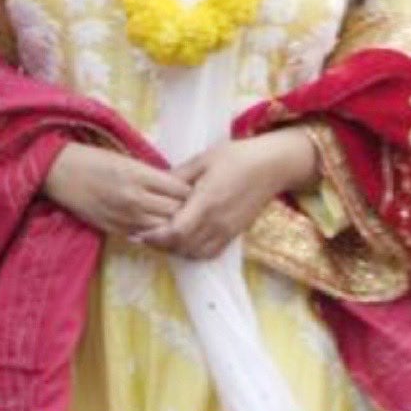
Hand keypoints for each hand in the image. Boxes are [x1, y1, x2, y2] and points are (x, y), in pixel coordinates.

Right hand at [43, 143, 190, 238]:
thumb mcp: (126, 159)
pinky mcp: (115, 229)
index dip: (188, 190)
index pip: (179, 189)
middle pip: (176, 210)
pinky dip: (154, 232)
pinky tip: (155, 225)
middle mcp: (134, 198)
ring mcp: (125, 217)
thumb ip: (152, 175)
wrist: (59, 172)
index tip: (190, 189)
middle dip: (185, 208)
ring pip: (163, 227)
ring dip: (170, 223)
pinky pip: (145, 236)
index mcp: (139, 175)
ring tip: (173, 217)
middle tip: (188, 206)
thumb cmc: (92, 160)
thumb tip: (178, 186)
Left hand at [140, 130, 318, 260]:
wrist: (271, 166)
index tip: (139, 232)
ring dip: (175, 250)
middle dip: (160, 245)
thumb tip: (154, 185)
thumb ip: (178, 176)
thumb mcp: (203, 159)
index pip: (176, 231)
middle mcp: (216, 222)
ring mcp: (226, 231)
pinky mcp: (234, 234)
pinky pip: (209, 253)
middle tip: (144, 235)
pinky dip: (193, 253)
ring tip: (162, 239)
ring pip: (194, 254)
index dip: (155, 237)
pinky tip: (184, 242)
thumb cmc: (236, 157)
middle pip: (182, 246)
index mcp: (206, 202)